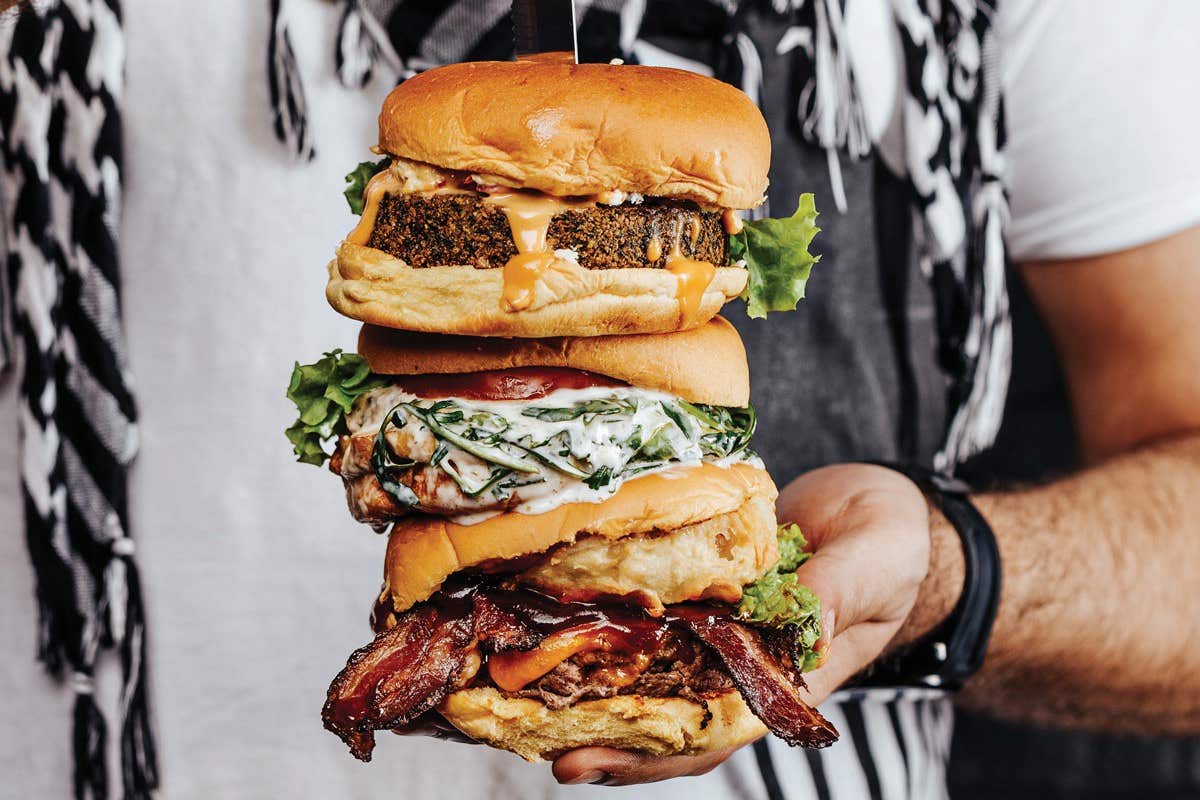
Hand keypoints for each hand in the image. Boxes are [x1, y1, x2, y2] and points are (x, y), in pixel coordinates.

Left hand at [552, 463, 932, 785]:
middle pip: (669, 714)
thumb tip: (804, 618)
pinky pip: (657, 613)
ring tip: (529, 699)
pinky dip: (616, 626)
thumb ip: (843, 590)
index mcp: (788, 675)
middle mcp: (744, 659)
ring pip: (654, 670)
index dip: (655, 754)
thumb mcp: (879, 561)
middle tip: (535, 744)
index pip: (715, 729)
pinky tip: (568, 626)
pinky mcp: (707, 586)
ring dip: (597, 688)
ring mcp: (722, 625)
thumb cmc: (895, 545)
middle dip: (607, 736)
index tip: (593, 760)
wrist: (882, 508)